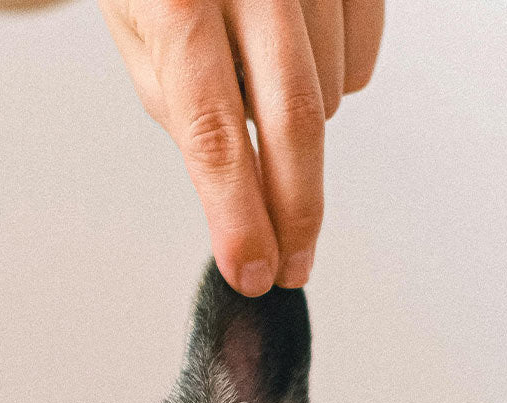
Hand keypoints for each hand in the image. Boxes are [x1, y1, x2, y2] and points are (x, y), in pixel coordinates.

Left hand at [99, 0, 383, 294]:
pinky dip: (337, 84)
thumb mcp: (142, 42)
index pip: (212, 134)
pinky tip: (301, 71)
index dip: (237, 215)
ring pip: (329, 92)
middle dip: (295, 209)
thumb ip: (186, 112)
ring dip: (302, 132)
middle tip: (292, 265)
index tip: (252, 271)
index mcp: (178, 4)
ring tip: (264, 104)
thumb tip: (235, 195)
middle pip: (291, 118)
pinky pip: (363, 53)